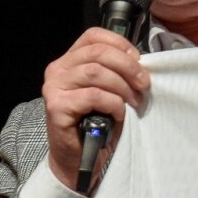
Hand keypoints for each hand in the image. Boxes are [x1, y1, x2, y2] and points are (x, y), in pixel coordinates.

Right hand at [43, 27, 149, 191]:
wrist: (78, 161)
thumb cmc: (96, 126)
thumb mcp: (108, 92)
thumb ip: (115, 73)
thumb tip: (140, 63)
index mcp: (69, 61)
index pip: (94, 36)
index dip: (120, 44)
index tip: (138, 61)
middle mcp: (57, 70)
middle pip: (98, 52)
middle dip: (128, 67)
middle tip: (144, 85)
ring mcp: (53, 88)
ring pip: (96, 72)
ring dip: (122, 87)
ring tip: (133, 103)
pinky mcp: (56, 107)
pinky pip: (93, 96)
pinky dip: (113, 104)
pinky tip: (118, 115)